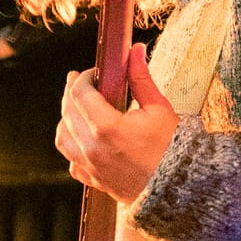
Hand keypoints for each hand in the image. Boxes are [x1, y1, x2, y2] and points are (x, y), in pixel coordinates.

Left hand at [55, 43, 178, 205]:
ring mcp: (90, 166)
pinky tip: (83, 137)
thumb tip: (135, 51)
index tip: (94, 72)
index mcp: (107, 128)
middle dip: (72, 92)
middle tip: (79, 80)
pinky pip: (71, 160)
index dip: (84, 78)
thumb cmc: (172, 150)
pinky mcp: (93, 180)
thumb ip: (141, 78)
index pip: (80, 94)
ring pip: (62, 136)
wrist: (178, 189)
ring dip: (67, 118)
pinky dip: (72, 145)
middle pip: (67, 112)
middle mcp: (92, 149)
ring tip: (77, 106)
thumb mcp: (159, 108)